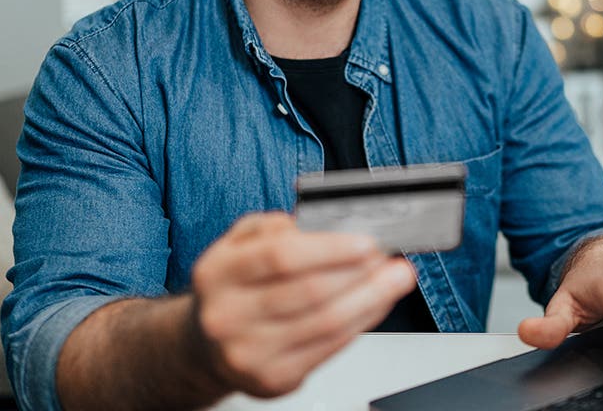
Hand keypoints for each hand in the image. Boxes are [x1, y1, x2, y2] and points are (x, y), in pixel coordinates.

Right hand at [189, 211, 416, 397]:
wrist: (207, 344)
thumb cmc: (235, 287)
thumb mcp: (240, 243)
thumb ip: (277, 226)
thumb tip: (327, 223)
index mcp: (217, 273)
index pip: (279, 257)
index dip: (329, 248)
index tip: (366, 240)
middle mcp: (226, 316)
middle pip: (309, 292)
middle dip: (360, 273)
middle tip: (389, 259)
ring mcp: (248, 353)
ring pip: (326, 323)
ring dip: (370, 298)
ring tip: (394, 279)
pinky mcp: (272, 380)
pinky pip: (329, 348)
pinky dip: (360, 323)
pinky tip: (374, 305)